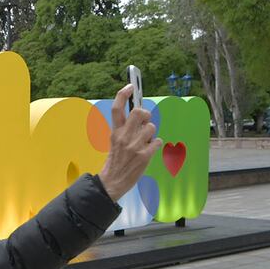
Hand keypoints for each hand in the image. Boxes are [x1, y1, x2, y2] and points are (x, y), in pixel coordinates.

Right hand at [97, 84, 162, 200]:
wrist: (112, 182)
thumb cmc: (116, 162)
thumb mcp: (115, 143)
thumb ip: (125, 130)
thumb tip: (141, 116)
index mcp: (115, 133)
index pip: (117, 109)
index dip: (123, 94)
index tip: (130, 86)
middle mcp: (123, 137)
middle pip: (140, 112)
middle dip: (146, 116)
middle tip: (144, 123)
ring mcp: (134, 146)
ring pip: (151, 127)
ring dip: (151, 134)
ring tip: (144, 143)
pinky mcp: (144, 155)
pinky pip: (157, 141)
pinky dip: (155, 145)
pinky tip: (148, 151)